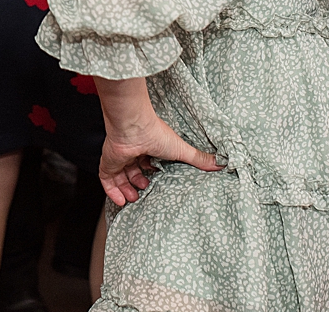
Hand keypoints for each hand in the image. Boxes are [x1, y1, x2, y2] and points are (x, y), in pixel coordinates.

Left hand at [97, 87, 219, 205]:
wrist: (132, 127)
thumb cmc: (155, 134)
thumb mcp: (180, 150)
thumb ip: (198, 159)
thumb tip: (221, 164)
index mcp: (148, 147)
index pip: (148, 163)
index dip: (151, 174)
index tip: (157, 185)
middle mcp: (133, 151)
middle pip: (133, 171)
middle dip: (138, 184)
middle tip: (144, 194)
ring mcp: (119, 157)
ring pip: (120, 177)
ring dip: (126, 190)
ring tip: (134, 199)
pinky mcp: (108, 162)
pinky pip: (107, 180)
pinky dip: (112, 192)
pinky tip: (121, 201)